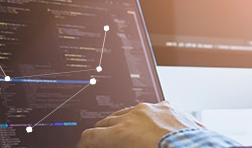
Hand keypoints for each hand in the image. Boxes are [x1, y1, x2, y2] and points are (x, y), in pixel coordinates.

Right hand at [76, 101, 203, 147]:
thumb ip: (116, 147)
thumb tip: (109, 145)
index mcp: (123, 132)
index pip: (91, 137)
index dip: (83, 144)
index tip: (83, 147)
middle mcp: (136, 115)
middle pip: (106, 121)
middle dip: (100, 133)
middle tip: (98, 143)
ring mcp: (153, 109)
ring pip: (127, 112)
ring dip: (120, 123)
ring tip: (120, 135)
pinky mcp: (169, 107)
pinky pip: (149, 109)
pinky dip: (143, 118)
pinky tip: (147, 128)